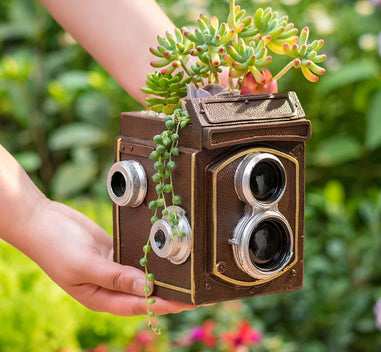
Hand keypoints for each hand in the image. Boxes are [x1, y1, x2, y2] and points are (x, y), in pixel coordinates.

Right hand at [28, 198, 194, 315]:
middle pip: (143, 292)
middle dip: (166, 292)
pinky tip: (164, 251)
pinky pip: (135, 255)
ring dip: (159, 273)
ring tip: (184, 271)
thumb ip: (116, 278)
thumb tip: (147, 288)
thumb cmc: (56, 247)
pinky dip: (148, 255)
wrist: (42, 220)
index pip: (137, 305)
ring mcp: (111, 266)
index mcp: (99, 297)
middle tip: (193, 289)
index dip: (162, 305)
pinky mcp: (113, 249)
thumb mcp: (85, 265)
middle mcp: (108, 285)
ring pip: (141, 273)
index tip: (186, 302)